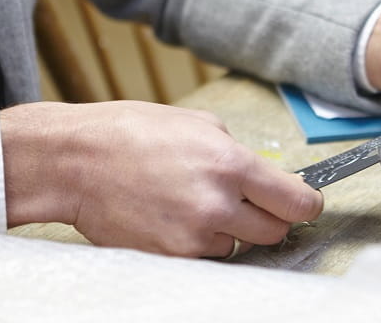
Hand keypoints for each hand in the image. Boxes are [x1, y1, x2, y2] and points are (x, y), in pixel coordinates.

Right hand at [0, 101, 321, 257]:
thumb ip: (238, 152)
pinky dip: (200, 242)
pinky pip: (206, 256)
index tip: (304, 203)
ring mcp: (194, 235)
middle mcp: (217, 204)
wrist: (74, 162)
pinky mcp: (171, 257)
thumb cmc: (131, 135)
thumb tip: (267, 176)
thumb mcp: (198, 124)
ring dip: (229, 231)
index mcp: (230, 164)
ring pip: (239, 246)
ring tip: (193, 202)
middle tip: (249, 203)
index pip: (297, 202)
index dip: (306, 204)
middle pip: (275, 232)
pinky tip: (174, 217)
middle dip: (269, 219)